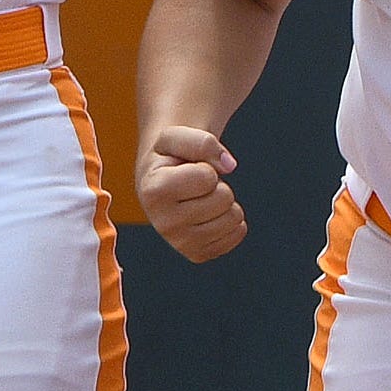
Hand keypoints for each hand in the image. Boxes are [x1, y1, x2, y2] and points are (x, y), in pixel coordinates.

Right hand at [136, 119, 244, 262]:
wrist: (160, 181)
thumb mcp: (176, 137)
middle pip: (224, 198)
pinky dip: (231, 219)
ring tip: (201, 198)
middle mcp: (163, 223)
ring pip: (234, 217)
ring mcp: (181, 243)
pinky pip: (237, 233)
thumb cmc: (169, 157)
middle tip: (195, 185)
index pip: (208, 177)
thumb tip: (229, 165)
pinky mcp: (198, 254)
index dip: (205, 167)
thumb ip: (202, 141)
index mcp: (153, 192)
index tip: (186, 170)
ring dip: (224, 202)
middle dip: (217, 185)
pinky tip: (208, 214)